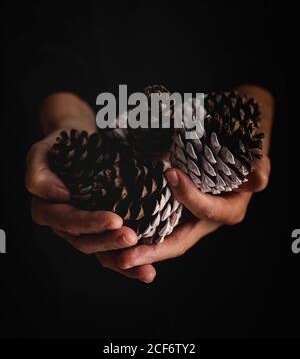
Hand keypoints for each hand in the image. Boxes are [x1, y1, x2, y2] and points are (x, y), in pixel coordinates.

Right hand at [26, 130, 137, 253]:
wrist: (78, 140)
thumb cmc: (59, 144)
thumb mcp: (41, 152)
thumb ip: (39, 175)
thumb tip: (59, 196)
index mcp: (46, 208)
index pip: (68, 220)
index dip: (90, 223)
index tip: (115, 220)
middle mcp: (63, 223)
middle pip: (84, 240)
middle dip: (109, 242)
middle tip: (133, 237)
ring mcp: (81, 230)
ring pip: (99, 252)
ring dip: (121, 259)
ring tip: (145, 263)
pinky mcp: (98, 231)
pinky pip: (110, 252)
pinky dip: (128, 264)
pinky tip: (147, 271)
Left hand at [96, 85, 273, 282]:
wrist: (228, 157)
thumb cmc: (241, 159)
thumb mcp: (255, 162)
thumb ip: (257, 171)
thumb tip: (256, 180)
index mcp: (225, 212)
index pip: (206, 210)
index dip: (190, 195)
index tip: (171, 174)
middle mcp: (202, 223)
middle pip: (175, 242)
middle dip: (149, 252)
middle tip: (124, 258)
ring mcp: (183, 220)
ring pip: (157, 239)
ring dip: (134, 249)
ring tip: (107, 252)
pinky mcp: (167, 213)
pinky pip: (148, 225)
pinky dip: (131, 232)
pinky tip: (110, 231)